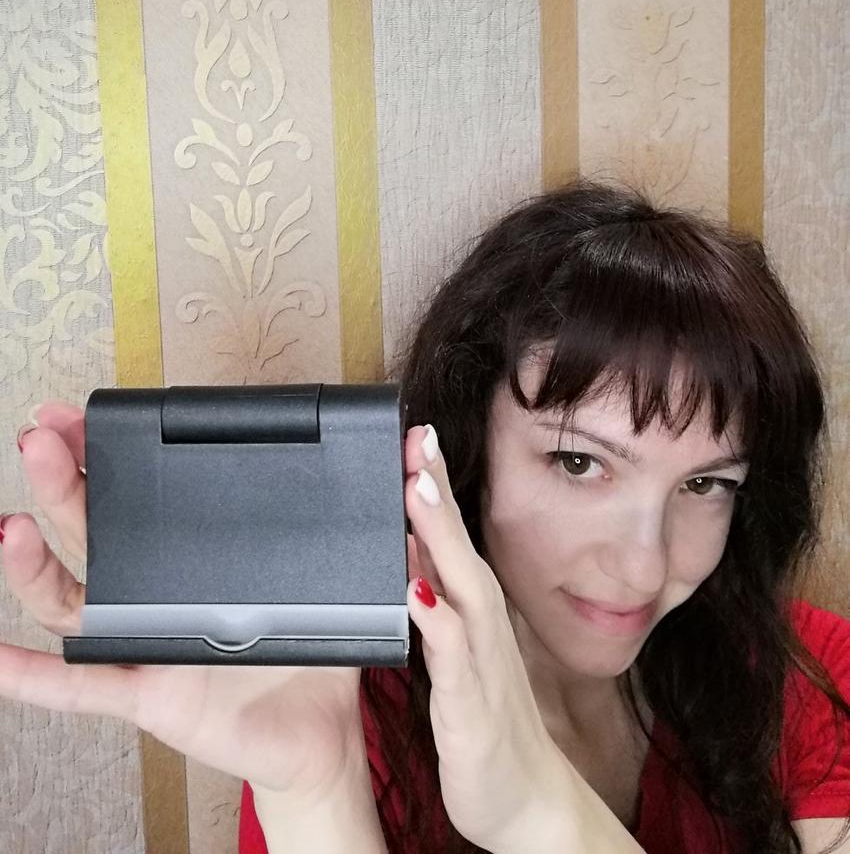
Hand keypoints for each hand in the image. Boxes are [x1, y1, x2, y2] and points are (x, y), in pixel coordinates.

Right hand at [1, 401, 364, 798]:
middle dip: (64, 481)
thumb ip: (366, 513)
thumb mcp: (341, 571)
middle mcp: (157, 593)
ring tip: (14, 528)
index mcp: (193, 557)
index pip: (140, 493)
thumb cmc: (319, 648)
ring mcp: (146, 643)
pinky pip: (83, 690)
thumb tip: (410, 449)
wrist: (322, 729)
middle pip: (96, 530)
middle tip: (43, 438)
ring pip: (76, 600)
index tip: (82, 415)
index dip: (105, 453)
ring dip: (36, 566)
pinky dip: (32, 680)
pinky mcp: (150, 694)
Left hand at [403, 424, 574, 853]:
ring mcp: (479, 663)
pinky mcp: (470, 706)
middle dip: (436, 490)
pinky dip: (437, 622)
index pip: (450, 537)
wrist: (527, 803)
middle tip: (417, 438)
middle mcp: (481, 627)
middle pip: (456, 545)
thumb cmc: (487, 722)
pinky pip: (452, 658)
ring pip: (458, 586)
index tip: (415, 437)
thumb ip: (439, 605)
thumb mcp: (458, 654)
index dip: (434, 486)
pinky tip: (418, 592)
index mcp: (472, 613)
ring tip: (415, 489)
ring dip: (438, 536)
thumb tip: (414, 556)